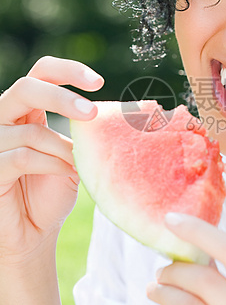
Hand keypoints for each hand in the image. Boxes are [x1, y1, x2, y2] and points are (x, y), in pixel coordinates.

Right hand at [0, 55, 103, 263]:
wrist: (33, 234)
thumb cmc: (52, 193)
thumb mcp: (74, 156)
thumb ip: (86, 133)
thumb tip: (133, 111)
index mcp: (26, 110)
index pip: (40, 73)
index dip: (67, 70)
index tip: (99, 82)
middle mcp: (4, 119)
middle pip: (25, 88)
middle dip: (62, 97)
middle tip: (92, 113)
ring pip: (30, 131)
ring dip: (61, 150)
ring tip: (74, 165)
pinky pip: (22, 156)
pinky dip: (49, 164)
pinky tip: (63, 173)